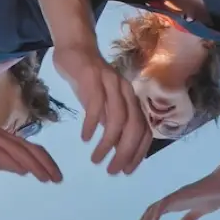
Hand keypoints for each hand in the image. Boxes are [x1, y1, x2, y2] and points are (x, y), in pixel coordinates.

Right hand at [0, 124, 61, 181]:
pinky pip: (2, 154)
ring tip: (46, 178)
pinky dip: (15, 162)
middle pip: (30, 149)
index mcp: (4, 140)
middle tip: (58, 179)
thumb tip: (24, 169)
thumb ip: (5, 164)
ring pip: (19, 151)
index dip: (45, 162)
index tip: (55, 177)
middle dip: (46, 164)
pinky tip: (25, 172)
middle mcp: (2, 135)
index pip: (30, 150)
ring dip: (35, 165)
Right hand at [51, 45, 150, 175]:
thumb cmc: (89, 81)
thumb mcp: (104, 104)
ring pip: (117, 118)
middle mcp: (126, 91)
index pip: (144, 130)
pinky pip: (96, 105)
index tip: (127, 170)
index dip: (138, 153)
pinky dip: (92, 124)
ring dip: (108, 143)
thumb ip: (111, 122)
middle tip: (112, 171)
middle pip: (134, 126)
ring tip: (96, 159)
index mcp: (132, 99)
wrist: (75, 49)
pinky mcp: (92, 78)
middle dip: (125, 152)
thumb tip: (117, 149)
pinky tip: (85, 138)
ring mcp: (110, 83)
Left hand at [131, 170, 219, 219]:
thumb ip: (189, 219)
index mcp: (175, 204)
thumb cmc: (214, 196)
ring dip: (146, 219)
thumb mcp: (200, 212)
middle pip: (151, 210)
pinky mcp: (182, 193)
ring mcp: (176, 196)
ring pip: (156, 207)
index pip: (155, 213)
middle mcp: (173, 199)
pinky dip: (159, 211)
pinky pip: (167, 202)